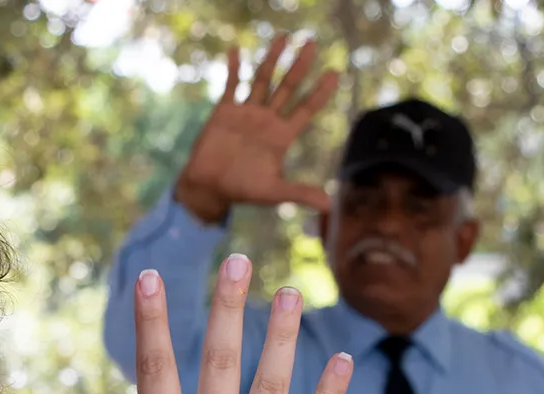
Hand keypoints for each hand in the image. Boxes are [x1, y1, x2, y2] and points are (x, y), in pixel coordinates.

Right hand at [68, 256, 352, 393]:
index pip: (155, 369)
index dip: (152, 320)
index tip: (153, 275)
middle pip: (221, 361)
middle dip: (228, 306)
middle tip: (239, 260)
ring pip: (273, 385)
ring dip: (283, 335)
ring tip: (291, 291)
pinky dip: (331, 393)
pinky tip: (344, 358)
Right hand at [175, 34, 340, 223]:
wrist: (208, 187)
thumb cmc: (242, 190)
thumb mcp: (273, 192)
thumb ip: (300, 193)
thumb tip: (330, 205)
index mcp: (282, 136)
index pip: (306, 109)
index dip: (320, 92)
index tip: (334, 73)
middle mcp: (268, 120)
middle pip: (288, 87)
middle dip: (300, 66)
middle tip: (312, 43)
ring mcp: (247, 113)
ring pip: (263, 80)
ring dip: (272, 59)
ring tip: (283, 38)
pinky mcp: (225, 111)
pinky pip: (232, 85)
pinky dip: (235, 68)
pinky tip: (237, 50)